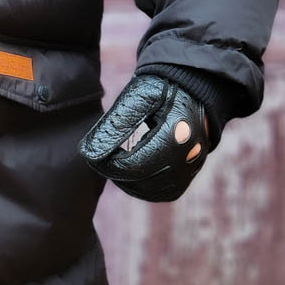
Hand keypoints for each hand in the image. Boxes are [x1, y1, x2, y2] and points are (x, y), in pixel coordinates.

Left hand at [77, 72, 211, 202]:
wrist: (193, 94)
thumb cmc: (160, 92)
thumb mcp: (137, 99)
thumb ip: (115, 126)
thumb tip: (91, 154)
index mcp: (177, 134)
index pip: (133, 165)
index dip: (107, 164)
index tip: (91, 155)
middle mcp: (189, 156)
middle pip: (140, 181)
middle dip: (114, 172)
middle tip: (99, 158)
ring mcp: (191, 169)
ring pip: (150, 191)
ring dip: (127, 181)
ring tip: (114, 162)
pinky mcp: (188, 176)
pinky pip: (161, 192)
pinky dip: (142, 186)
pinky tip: (130, 171)